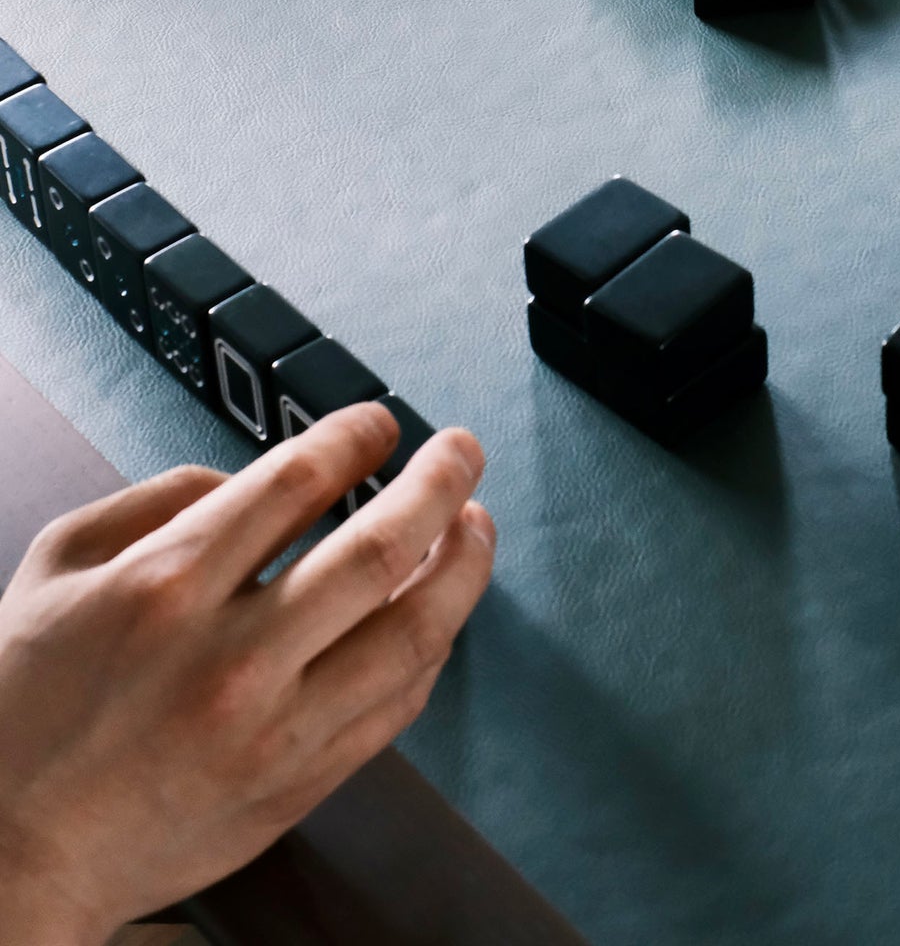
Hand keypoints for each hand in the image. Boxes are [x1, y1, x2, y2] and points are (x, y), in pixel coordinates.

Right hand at [0, 404, 493, 944]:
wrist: (11, 855)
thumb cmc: (26, 706)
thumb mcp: (59, 564)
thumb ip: (159, 498)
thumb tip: (253, 478)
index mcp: (168, 586)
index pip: (301, 478)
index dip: (358, 435)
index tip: (380, 424)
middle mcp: (232, 656)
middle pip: (383, 545)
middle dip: (441, 479)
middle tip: (462, 449)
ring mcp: (272, 729)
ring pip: (413, 631)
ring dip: (463, 564)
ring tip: (474, 524)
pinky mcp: (296, 786)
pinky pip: (396, 707)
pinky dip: (431, 651)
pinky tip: (436, 617)